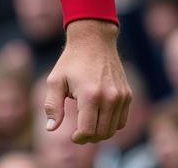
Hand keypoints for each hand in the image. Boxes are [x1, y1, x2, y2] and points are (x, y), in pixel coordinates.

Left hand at [43, 19, 131, 143]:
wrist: (93, 40)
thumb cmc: (71, 61)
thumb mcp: (55, 80)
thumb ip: (52, 106)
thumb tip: (51, 128)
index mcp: (90, 95)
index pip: (88, 131)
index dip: (79, 138)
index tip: (72, 136)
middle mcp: (109, 97)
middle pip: (102, 133)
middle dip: (89, 137)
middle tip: (79, 133)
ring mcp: (121, 96)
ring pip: (114, 129)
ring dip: (101, 132)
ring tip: (88, 124)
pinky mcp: (127, 95)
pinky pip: (122, 121)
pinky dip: (112, 124)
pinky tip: (100, 116)